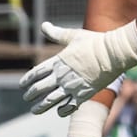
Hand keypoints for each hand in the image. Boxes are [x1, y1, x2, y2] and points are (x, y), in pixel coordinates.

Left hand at [19, 21, 136, 116]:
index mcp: (58, 61)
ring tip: (34, 110)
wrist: (114, 53)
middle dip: (31, 94)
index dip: (27, 80)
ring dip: (41, 106)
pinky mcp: (84, 94)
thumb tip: (43, 25)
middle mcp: (62, 75)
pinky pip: (69, 106)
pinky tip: (59, 112)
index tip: (22, 85)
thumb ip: (57, 33)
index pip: (36, 72)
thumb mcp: (73, 35)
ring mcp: (73, 86)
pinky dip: (62, 110)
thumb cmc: (94, 42)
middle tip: (26, 98)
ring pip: (51, 100)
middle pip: (40, 88)